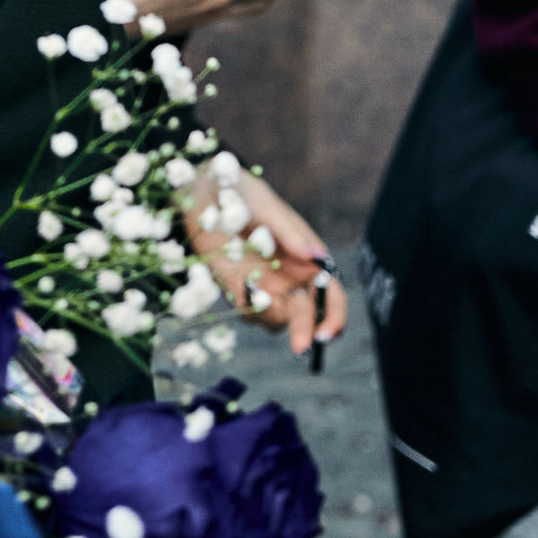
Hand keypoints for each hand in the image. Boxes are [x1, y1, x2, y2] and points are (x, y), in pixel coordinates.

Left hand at [183, 158, 346, 356]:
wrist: (203, 192)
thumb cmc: (244, 194)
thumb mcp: (268, 209)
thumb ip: (290, 234)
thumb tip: (316, 256)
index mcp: (308, 260)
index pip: (331, 295)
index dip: (334, 317)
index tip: (328, 332)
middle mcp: (290, 279)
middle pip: (306, 315)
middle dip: (305, 332)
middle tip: (299, 345)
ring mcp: (265, 287)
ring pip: (276, 321)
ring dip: (271, 316)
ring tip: (256, 293)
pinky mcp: (237, 289)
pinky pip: (249, 312)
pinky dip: (248, 308)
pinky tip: (242, 287)